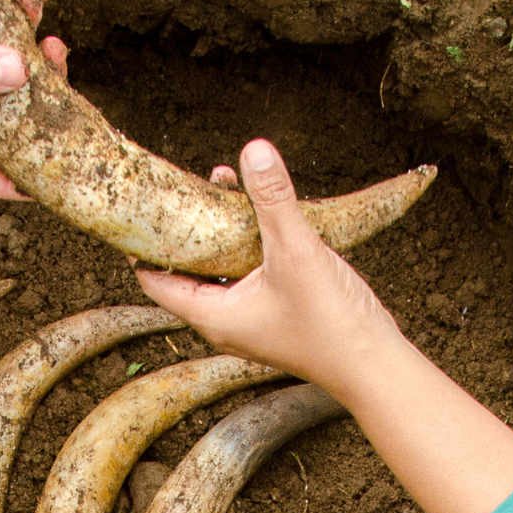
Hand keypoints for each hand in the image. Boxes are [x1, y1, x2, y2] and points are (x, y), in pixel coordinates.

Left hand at [138, 138, 512, 512]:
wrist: (371, 363)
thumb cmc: (329, 321)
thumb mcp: (296, 250)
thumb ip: (273, 199)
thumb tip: (253, 149)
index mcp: (212, 316)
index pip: (155, 280)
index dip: (143, 244)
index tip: (141, 206)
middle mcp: (222, 322)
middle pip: (187, 270)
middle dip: (187, 226)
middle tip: (188, 182)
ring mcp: (247, 320)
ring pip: (219, 268)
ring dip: (220, 230)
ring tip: (226, 183)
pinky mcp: (271, 313)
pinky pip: (245, 273)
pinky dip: (246, 244)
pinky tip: (263, 213)